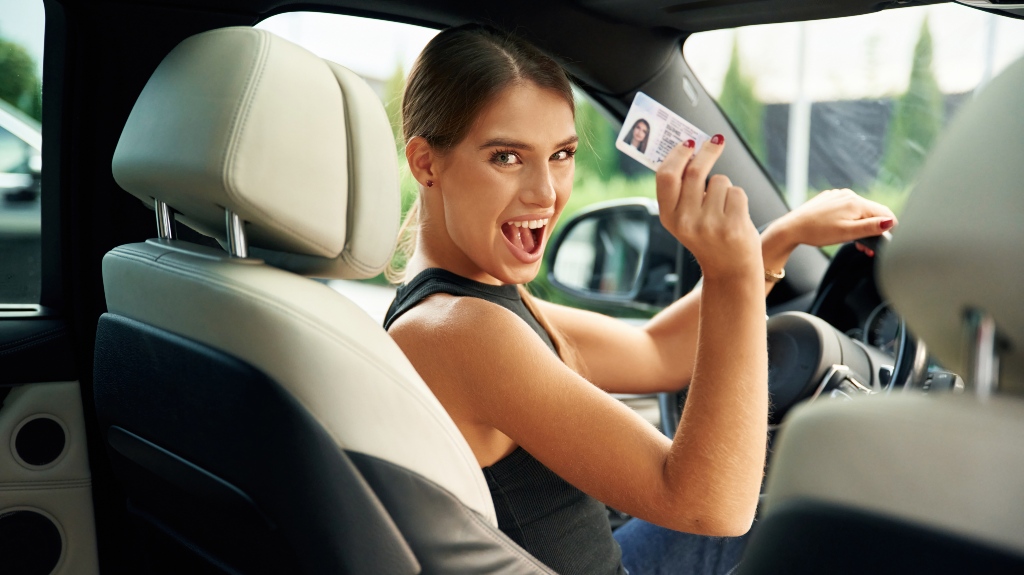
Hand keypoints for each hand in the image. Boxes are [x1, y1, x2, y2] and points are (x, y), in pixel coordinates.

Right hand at [656, 136, 760, 280]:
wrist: (729, 269)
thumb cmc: (707, 236)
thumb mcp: (685, 218)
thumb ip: (682, 190)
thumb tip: (688, 147)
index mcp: (668, 217)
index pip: (666, 177)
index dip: (677, 155)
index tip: (688, 142)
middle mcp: (685, 221)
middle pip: (695, 172)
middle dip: (707, 151)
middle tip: (715, 141)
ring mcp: (709, 225)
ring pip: (720, 182)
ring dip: (724, 186)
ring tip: (723, 206)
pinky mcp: (732, 226)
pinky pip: (736, 193)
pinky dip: (737, 198)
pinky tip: (734, 215)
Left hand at [771, 188, 895, 249]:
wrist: (791, 228)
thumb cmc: (818, 232)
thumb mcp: (847, 233)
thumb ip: (870, 227)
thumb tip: (891, 222)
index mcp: (856, 202)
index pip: (885, 213)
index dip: (890, 228)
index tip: (885, 243)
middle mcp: (849, 195)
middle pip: (872, 212)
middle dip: (874, 230)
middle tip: (867, 248)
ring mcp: (838, 196)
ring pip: (859, 211)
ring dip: (862, 227)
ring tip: (856, 243)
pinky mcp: (830, 200)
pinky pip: (847, 209)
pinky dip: (850, 220)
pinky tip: (843, 231)